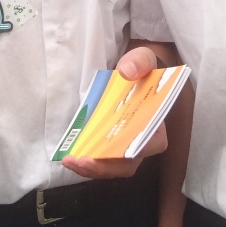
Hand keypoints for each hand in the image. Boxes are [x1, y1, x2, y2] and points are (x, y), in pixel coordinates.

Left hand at [62, 46, 168, 178]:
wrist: (129, 72)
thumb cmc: (140, 68)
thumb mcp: (143, 58)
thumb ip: (140, 61)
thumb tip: (127, 72)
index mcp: (156, 123)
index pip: (151, 144)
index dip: (134, 151)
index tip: (115, 150)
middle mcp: (142, 141)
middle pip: (127, 164)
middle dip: (104, 167)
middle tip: (82, 160)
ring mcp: (124, 146)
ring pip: (112, 167)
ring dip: (91, 168)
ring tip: (70, 161)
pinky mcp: (108, 146)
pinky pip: (99, 161)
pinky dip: (85, 162)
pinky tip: (68, 157)